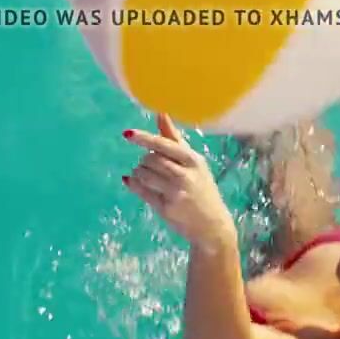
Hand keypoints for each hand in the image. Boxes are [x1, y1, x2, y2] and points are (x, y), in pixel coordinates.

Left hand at [122, 113, 233, 244]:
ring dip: (138, 173)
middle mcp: (186, 175)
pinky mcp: (166, 208)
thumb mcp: (194, 163)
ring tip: (146, 177)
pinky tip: (132, 183)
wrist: (212, 225)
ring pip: (143, 174)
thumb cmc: (201, 189)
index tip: (127, 134)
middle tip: (150, 168)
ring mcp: (176, 193)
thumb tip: (160, 112)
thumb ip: (174, 138)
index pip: (164, 145)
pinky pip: (141, 191)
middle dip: (144, 162)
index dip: (144, 139)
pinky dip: (133, 184)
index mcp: (193, 160)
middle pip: (150, 160)